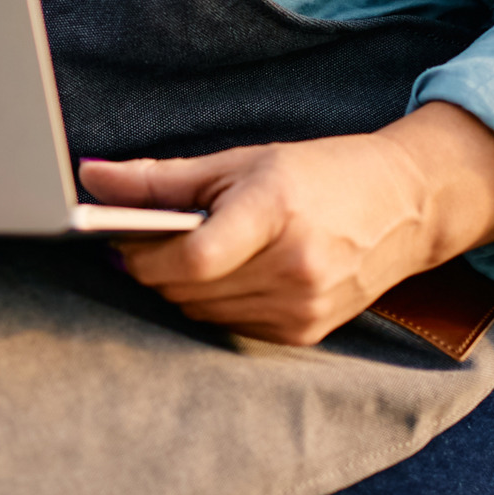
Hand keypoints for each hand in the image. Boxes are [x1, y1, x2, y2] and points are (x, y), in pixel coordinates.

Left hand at [80, 104, 493, 346]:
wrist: (404, 206)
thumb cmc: (317, 175)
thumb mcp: (239, 162)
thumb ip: (159, 179)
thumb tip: (89, 178)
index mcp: (275, 212)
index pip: (191, 257)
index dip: (144, 254)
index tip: (125, 238)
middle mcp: (294, 267)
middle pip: (188, 289)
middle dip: (153, 269)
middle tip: (148, 241)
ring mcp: (303, 306)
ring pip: (203, 313)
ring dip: (181, 289)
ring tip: (188, 254)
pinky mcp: (306, 332)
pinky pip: (231, 328)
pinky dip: (214, 305)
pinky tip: (227, 275)